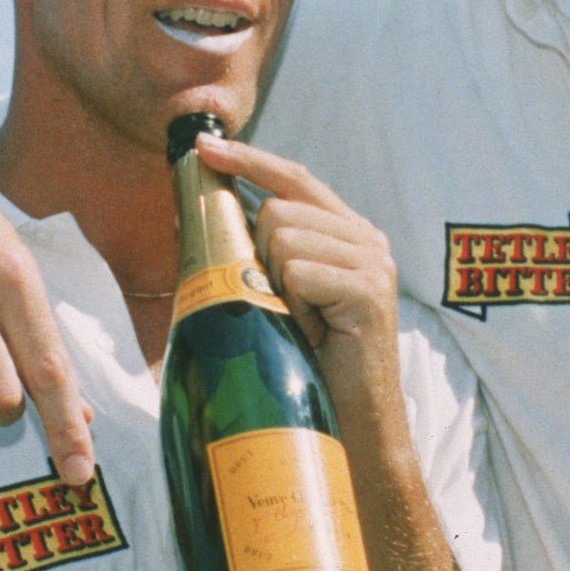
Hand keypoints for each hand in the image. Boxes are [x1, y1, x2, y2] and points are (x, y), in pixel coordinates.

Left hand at [195, 135, 401, 413]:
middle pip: (280, 207)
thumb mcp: (282, 296)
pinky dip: (291, 304)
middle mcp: (367, 240)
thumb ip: (258, 252)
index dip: (250, 160)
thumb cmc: (311, 364)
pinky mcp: (369, 289)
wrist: (356, 425)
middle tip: (282, 305)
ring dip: (277, 285)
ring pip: (284, 236)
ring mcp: (372, 263)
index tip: (204, 146)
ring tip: (301, 323)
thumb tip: (196, 216)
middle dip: (260, 253)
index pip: (295, 178)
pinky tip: (312, 332)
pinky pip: (298, 271)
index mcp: (349, 234)